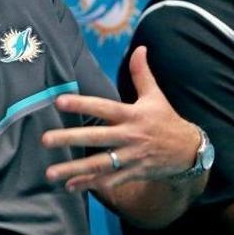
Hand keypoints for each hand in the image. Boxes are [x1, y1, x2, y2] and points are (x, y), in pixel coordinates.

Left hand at [41, 46, 197, 192]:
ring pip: (99, 164)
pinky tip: (70, 186)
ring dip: (74, 169)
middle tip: (45, 140)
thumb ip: (142, 73)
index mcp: (132, 115)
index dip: (82, 104)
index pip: (103, 108)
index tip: (59, 101)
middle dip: (70, 139)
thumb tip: (140, 48)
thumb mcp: (155, 96)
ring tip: (50, 173)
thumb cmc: (166, 120)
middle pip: (96, 138)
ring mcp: (131, 157)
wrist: (189, 152)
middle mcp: (130, 136)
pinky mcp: (133, 173)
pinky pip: (109, 180)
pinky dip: (89, 184)